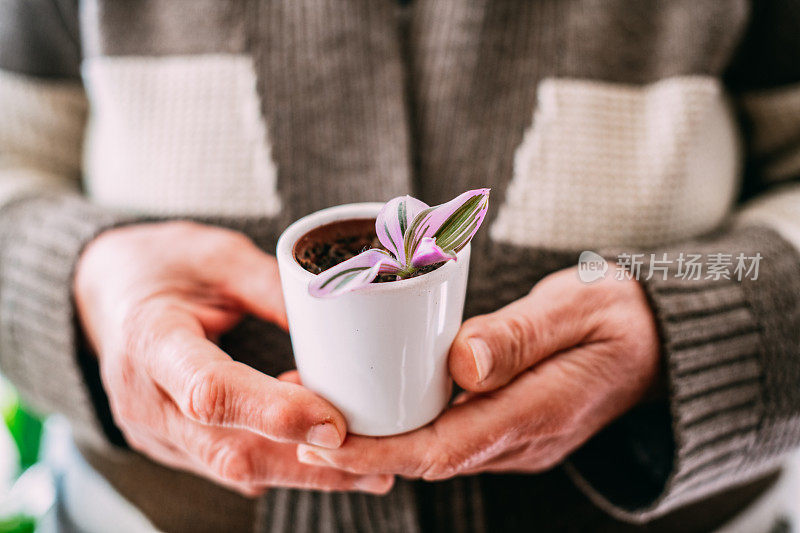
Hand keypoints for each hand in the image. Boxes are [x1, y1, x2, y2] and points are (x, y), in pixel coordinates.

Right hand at [74, 221, 392, 495]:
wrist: (108, 291)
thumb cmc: (166, 265)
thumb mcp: (220, 256)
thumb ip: (275, 288)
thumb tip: (341, 322)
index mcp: (150, 340)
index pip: (209, 392)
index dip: (275, 412)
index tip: (335, 422)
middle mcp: (144, 398)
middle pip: (229, 449)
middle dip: (306, 463)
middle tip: (375, 462)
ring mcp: (152, 430)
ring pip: (234, 468)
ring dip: (304, 472)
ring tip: (368, 466)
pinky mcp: (169, 445)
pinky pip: (228, 465)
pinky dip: (280, 461)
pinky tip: (322, 452)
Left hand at [296, 266, 659, 479]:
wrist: (656, 339)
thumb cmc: (617, 314)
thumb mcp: (578, 308)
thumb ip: (522, 335)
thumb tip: (463, 364)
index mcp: (539, 414)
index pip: (445, 448)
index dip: (381, 450)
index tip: (326, 440)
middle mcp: (522, 440)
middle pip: (428, 456)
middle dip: (361, 448)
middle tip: (298, 418)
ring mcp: (516, 439)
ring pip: (434, 448)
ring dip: (376, 436)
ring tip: (317, 403)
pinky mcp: (509, 425)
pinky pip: (448, 433)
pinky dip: (404, 422)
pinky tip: (373, 398)